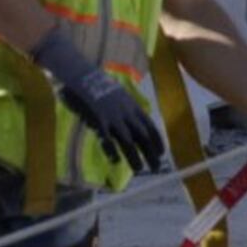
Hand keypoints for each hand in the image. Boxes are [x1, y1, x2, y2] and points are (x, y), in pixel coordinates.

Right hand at [32, 29, 167, 177]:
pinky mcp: (99, 120)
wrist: (85, 77)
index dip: (157, 141)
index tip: (161, 153)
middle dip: (150, 152)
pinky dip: (111, 150)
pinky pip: (107, 137)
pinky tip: (115, 161)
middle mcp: (128, 113)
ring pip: (128, 140)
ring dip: (134, 156)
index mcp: (134, 107)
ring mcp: (114, 117)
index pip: (151, 126)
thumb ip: (127, 109)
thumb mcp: (121, 96)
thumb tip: (134, 123)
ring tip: (139, 169)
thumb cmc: (101, 86)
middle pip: (143, 136)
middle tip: (156, 167)